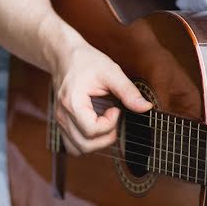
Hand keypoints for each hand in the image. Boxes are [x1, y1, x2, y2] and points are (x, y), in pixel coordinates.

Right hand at [51, 38, 151, 154]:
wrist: (65, 56)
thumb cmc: (87, 61)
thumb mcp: (111, 72)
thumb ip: (128, 91)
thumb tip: (147, 108)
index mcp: (73, 102)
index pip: (92, 131)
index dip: (110, 123)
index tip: (115, 108)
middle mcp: (62, 115)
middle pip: (85, 145)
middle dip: (107, 136)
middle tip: (114, 116)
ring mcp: (60, 121)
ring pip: (78, 149)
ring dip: (97, 142)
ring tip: (105, 121)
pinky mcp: (62, 124)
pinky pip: (73, 145)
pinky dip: (87, 142)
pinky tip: (96, 125)